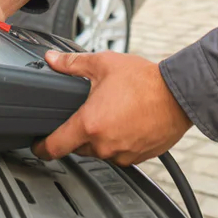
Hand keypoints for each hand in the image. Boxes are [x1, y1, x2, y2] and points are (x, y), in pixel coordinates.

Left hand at [33, 51, 191, 166]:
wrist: (180, 94)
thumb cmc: (145, 81)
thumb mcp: (103, 64)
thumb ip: (72, 64)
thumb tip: (52, 59)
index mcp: (89, 124)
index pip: (55, 146)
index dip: (41, 147)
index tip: (38, 146)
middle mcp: (103, 144)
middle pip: (78, 147)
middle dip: (79, 132)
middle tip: (91, 111)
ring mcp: (122, 154)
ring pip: (100, 150)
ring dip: (101, 137)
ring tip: (114, 113)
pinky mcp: (138, 158)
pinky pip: (120, 153)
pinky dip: (119, 141)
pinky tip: (127, 122)